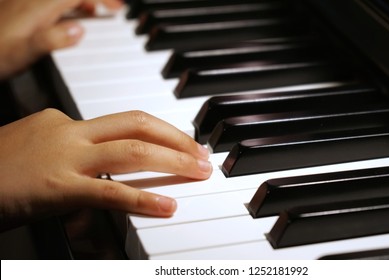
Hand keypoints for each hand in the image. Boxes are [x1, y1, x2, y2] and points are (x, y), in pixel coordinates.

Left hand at [0, 0, 122, 78]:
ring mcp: (27, 2)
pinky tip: (67, 18)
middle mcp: (34, 0)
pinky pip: (53, 2)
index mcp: (39, 6)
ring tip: (93, 12)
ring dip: (81, 0)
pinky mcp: (22, 8)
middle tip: (109, 8)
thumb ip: (51, 40)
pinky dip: (67, 5)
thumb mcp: (23, 53)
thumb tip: (78, 31)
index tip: (117, 8)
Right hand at [0, 109, 211, 230]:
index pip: (124, 121)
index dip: (161, 131)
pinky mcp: (58, 187)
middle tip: (202, 153)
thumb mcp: (38, 149)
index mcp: (65, 121)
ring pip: (133, 152)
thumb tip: (106, 171)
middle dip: (177, 137)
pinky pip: (111, 191)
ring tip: (199, 172)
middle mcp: (69, 131)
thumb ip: (73, 153)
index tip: (182, 142)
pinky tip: (168, 206)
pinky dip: (144, 198)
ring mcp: (65, 157)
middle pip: (138, 124)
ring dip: (173, 160)